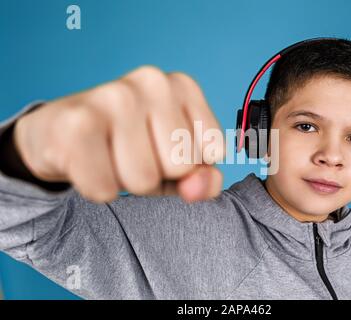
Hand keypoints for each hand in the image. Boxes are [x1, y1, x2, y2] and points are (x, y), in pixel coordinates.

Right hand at [13, 66, 225, 202]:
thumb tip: (204, 187)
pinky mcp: (76, 124)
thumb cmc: (128, 145)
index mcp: (182, 86)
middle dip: (157, 176)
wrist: (59, 131)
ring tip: (108, 156)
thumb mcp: (175, 160)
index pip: (214, 151)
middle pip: (180, 166)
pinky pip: (105, 189)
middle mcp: (151, 82)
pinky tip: (87, 163)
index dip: (189, 165)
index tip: (163, 150)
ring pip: (143, 180)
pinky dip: (98, 189)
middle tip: (131, 154)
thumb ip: (202, 175)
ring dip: (125, 182)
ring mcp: (112, 97)